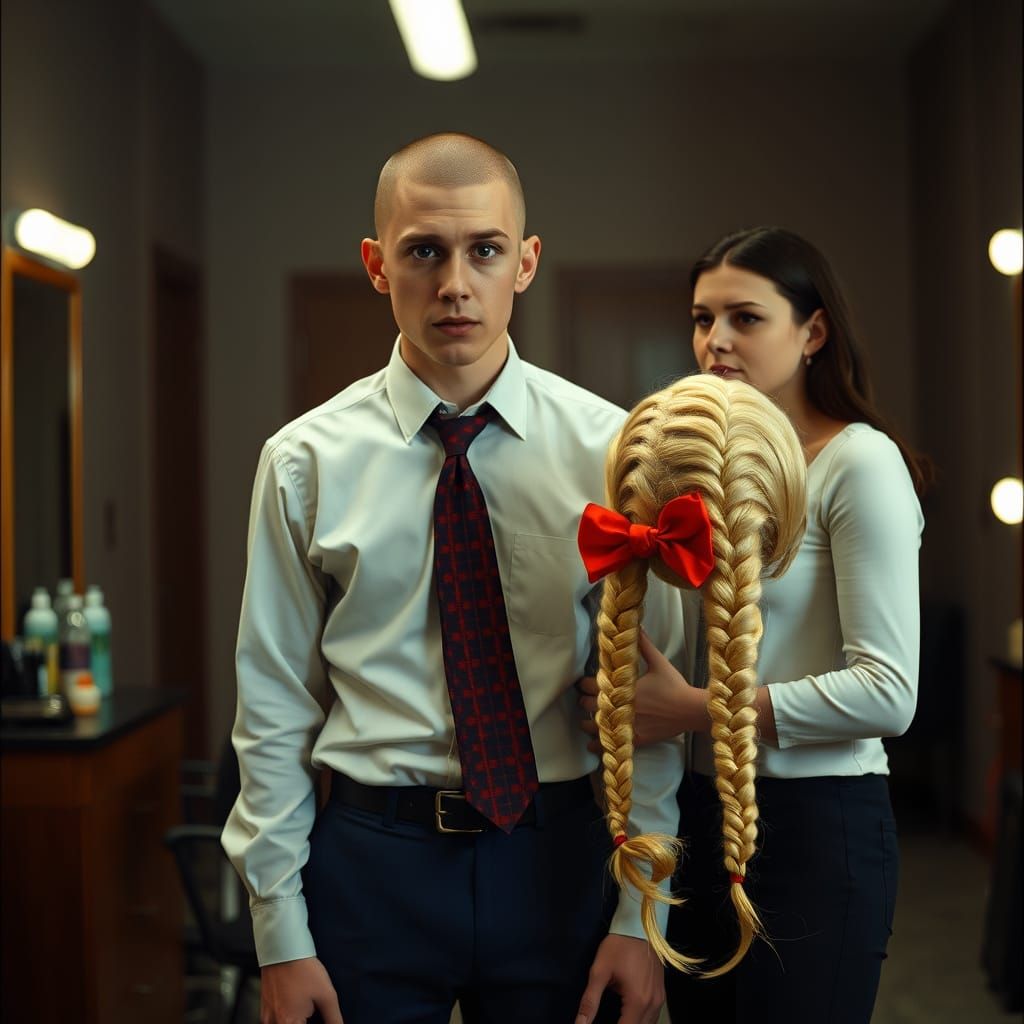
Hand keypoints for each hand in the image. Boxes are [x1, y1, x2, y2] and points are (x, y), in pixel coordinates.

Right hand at [260, 956, 342, 1023]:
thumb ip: (333, 1018)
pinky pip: (273, 1019)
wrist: (283, 947)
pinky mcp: (264, 1005)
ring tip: (305, 1009)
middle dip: (304, 1021)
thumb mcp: (326, 994)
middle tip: (312, 1011)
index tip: (320, 1019)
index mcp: (289, 1022)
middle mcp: (274, 1021)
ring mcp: (266, 1014)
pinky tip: (294, 1006)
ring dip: (295, 1020)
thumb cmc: (303, 968)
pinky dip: (285, 1017)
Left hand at [575, 934, 664, 1023]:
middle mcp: (653, 1004)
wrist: (639, 924)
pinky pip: (653, 1017)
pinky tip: (629, 1016)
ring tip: (618, 1019)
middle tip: (604, 1020)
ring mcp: (660, 999)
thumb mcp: (599, 971)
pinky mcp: (662, 993)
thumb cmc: (618, 946)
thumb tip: (580, 1023)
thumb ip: (590, 1001)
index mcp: (637, 1001)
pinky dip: (641, 1021)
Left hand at [578, 632, 705, 750]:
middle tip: (586, 699)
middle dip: (585, 701)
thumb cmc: (674, 686)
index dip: (585, 684)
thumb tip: (635, 625)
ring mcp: (627, 726)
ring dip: (588, 723)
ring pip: (594, 727)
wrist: (690, 710)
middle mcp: (621, 708)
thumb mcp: (658, 662)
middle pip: (588, 706)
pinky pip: (609, 746)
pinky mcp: (635, 740)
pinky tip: (592, 744)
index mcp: (622, 688)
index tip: (584, 683)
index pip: (591, 685)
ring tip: (587, 720)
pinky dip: (598, 746)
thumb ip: (643, 645)